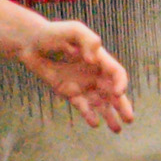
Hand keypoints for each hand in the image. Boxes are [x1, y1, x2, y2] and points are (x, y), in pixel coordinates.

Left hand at [18, 20, 133, 131]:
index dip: (120, 82)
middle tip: (129, 119)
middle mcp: (94, 73)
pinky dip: (89, 115)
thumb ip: (86, 39)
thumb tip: (93, 58)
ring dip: (110, 116)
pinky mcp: (70, 92)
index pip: (116, 73)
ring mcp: (82, 84)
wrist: (30, 43)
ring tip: (117, 129)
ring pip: (101, 103)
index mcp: (99, 58)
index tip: (118, 93)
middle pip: (113, 92)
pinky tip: (94, 123)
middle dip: (122, 105)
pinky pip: (83, 106)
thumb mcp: (72, 30)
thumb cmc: (52, 33)